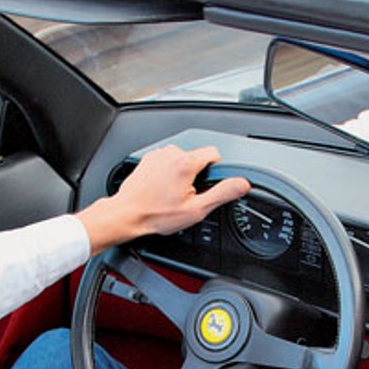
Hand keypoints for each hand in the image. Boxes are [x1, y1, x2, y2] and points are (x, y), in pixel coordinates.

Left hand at [76, 145, 251, 252]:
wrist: (126, 215)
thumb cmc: (156, 214)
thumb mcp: (196, 209)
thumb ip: (222, 193)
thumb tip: (242, 184)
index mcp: (186, 162)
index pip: (214, 153)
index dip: (214, 171)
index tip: (206, 186)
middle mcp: (171, 153)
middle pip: (197, 158)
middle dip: (196, 176)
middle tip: (186, 196)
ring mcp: (158, 155)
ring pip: (182, 160)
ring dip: (181, 175)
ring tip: (171, 195)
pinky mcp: (148, 159)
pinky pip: (167, 162)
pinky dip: (167, 174)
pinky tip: (161, 190)